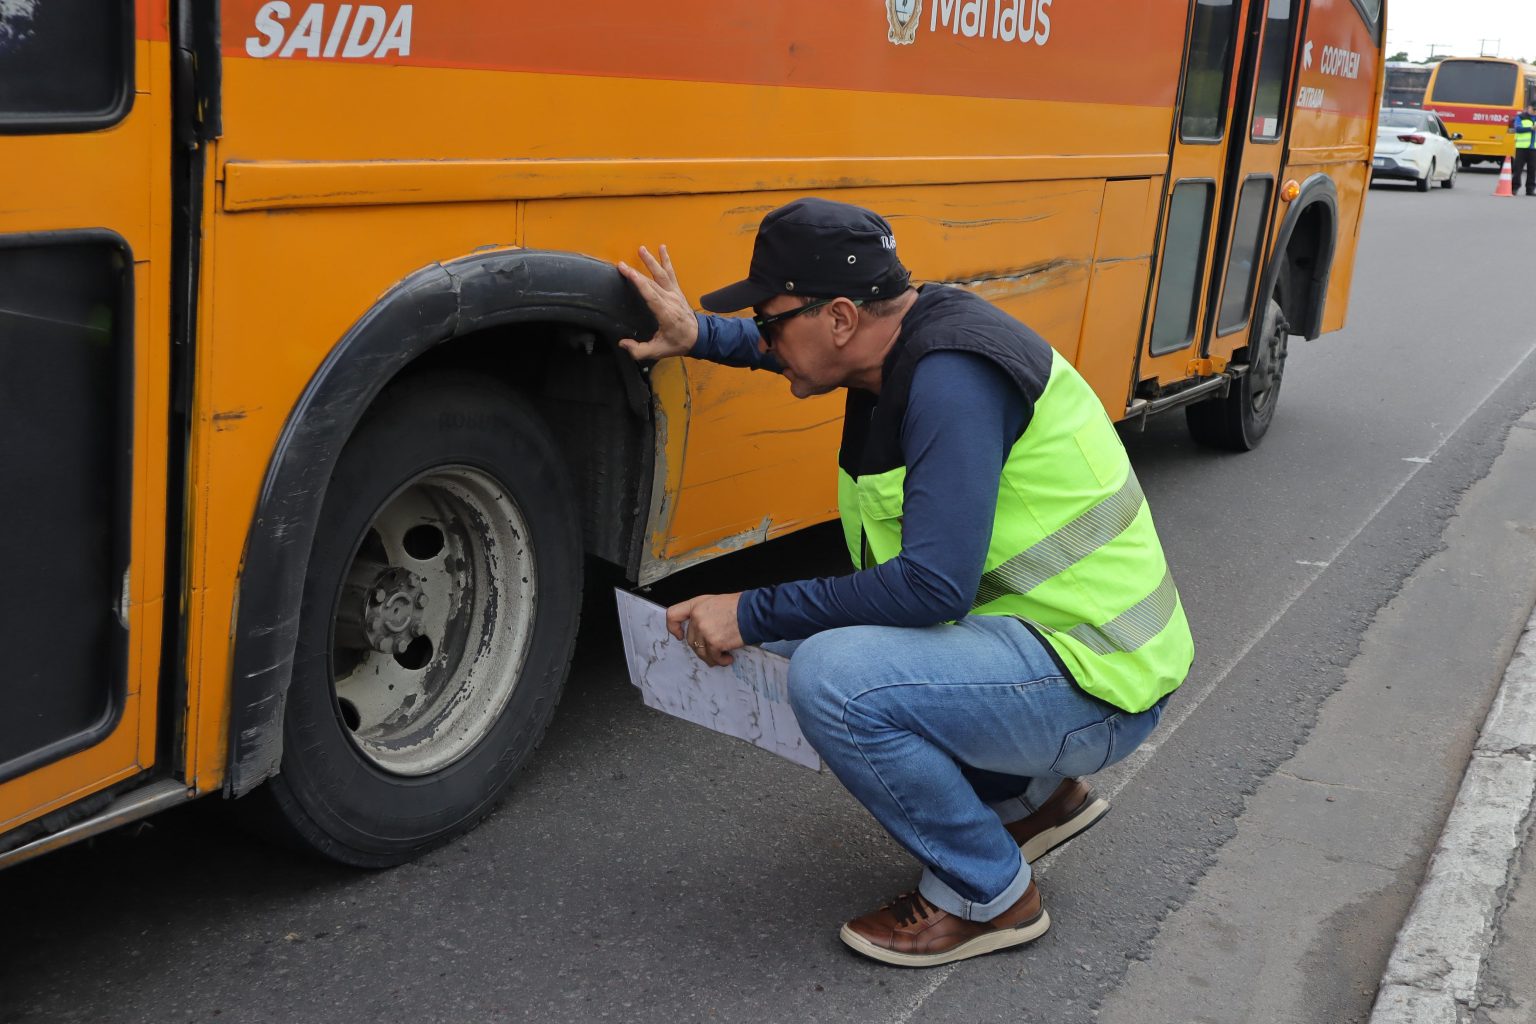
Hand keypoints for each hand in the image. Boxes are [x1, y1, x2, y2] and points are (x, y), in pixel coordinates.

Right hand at [617, 244, 698, 360]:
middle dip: (636, 273)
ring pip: (662, 274)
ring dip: (651, 261)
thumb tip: (622, 344)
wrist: (699, 336)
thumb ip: (639, 350)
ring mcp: (674, 293)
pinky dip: (666, 260)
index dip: (639, 283)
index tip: (628, 272)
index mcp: (665, 313)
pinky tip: (662, 248)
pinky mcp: (677, 290)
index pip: (650, 295)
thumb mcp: (658, 351)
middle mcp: (670, 300)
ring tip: (641, 249)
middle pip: (651, 283)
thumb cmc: (677, 343)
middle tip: (622, 265)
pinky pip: (671, 273)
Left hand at [666, 593, 743, 666]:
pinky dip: (720, 661)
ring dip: (711, 657)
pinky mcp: (714, 643)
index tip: (679, 635)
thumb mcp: (715, 602)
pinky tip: (728, 658)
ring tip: (722, 656)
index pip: (673, 615)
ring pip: (700, 651)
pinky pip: (713, 657)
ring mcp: (705, 631)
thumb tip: (699, 631)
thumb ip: (703, 614)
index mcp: (696, 605)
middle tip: (714, 648)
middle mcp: (697, 617)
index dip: (673, 628)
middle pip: (690, 639)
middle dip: (702, 646)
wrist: (754, 612)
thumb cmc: (739, 607)